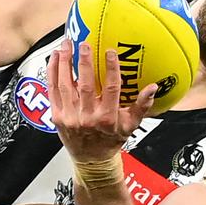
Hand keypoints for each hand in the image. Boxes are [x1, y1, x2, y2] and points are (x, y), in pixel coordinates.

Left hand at [47, 39, 155, 162]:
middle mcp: (87, 118)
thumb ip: (141, 106)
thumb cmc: (110, 140)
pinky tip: (54, 57)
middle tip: (84, 43)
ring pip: (65, 85)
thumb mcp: (130, 126)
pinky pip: (52, 91)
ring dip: (64, 62)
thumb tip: (153, 88)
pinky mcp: (57, 116)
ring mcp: (69, 117)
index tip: (110, 52)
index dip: (111, 69)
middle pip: (85, 85)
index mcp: (107, 119)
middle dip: (84, 62)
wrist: (91, 160)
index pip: (110, 90)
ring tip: (66, 44)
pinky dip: (52, 72)